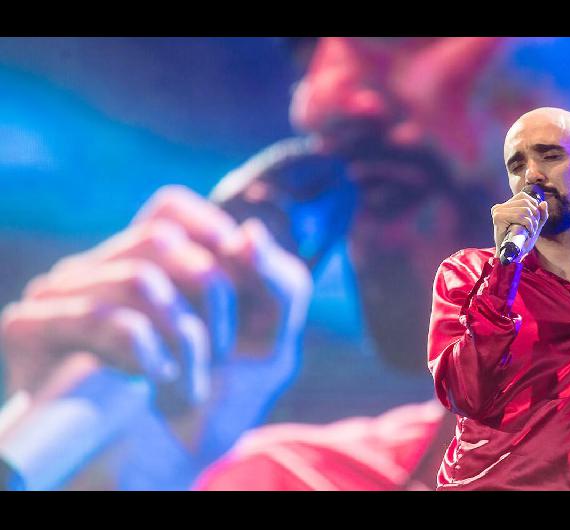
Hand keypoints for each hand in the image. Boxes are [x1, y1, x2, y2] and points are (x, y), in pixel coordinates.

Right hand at [0, 185, 311, 409]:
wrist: (164, 471)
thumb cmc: (215, 404)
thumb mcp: (271, 344)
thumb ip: (280, 284)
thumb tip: (248, 232)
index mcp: (151, 262)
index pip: (170, 206)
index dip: (213, 237)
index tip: (240, 291)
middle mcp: (101, 269)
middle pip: (163, 238)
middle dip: (212, 301)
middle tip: (215, 354)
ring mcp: (63, 297)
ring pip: (139, 279)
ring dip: (184, 341)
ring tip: (185, 381)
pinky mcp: (31, 331)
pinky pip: (101, 316)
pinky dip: (143, 352)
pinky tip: (150, 382)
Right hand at [491, 190, 547, 259]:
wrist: (511, 256)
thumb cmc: (521, 242)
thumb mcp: (534, 226)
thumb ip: (541, 215)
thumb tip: (544, 203)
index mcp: (505, 206)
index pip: (523, 196)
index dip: (534, 207)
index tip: (534, 221)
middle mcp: (499, 207)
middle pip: (525, 202)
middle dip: (535, 215)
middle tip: (533, 228)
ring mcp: (497, 212)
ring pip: (524, 209)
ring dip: (532, 222)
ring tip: (531, 232)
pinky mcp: (498, 218)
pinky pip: (520, 216)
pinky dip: (528, 224)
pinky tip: (528, 232)